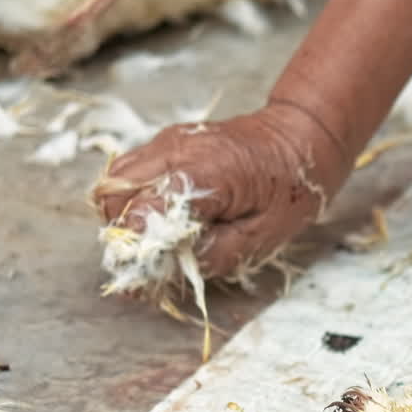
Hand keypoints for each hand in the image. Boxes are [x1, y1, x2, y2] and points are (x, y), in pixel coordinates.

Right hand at [93, 101, 348, 279]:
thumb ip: (212, 254)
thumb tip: (166, 267)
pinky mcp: (163, 143)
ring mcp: (166, 142)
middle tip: (153, 257)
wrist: (298, 139)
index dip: (139, 246)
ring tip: (158, 237)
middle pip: (115, 195)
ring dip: (125, 216)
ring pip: (113, 183)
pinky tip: (164, 216)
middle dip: (126, 234)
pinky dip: (133, 200)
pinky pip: (128, 174)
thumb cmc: (290, 189)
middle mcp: (177, 149)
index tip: (145, 273)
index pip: (146, 209)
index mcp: (207, 170)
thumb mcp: (262, 236)